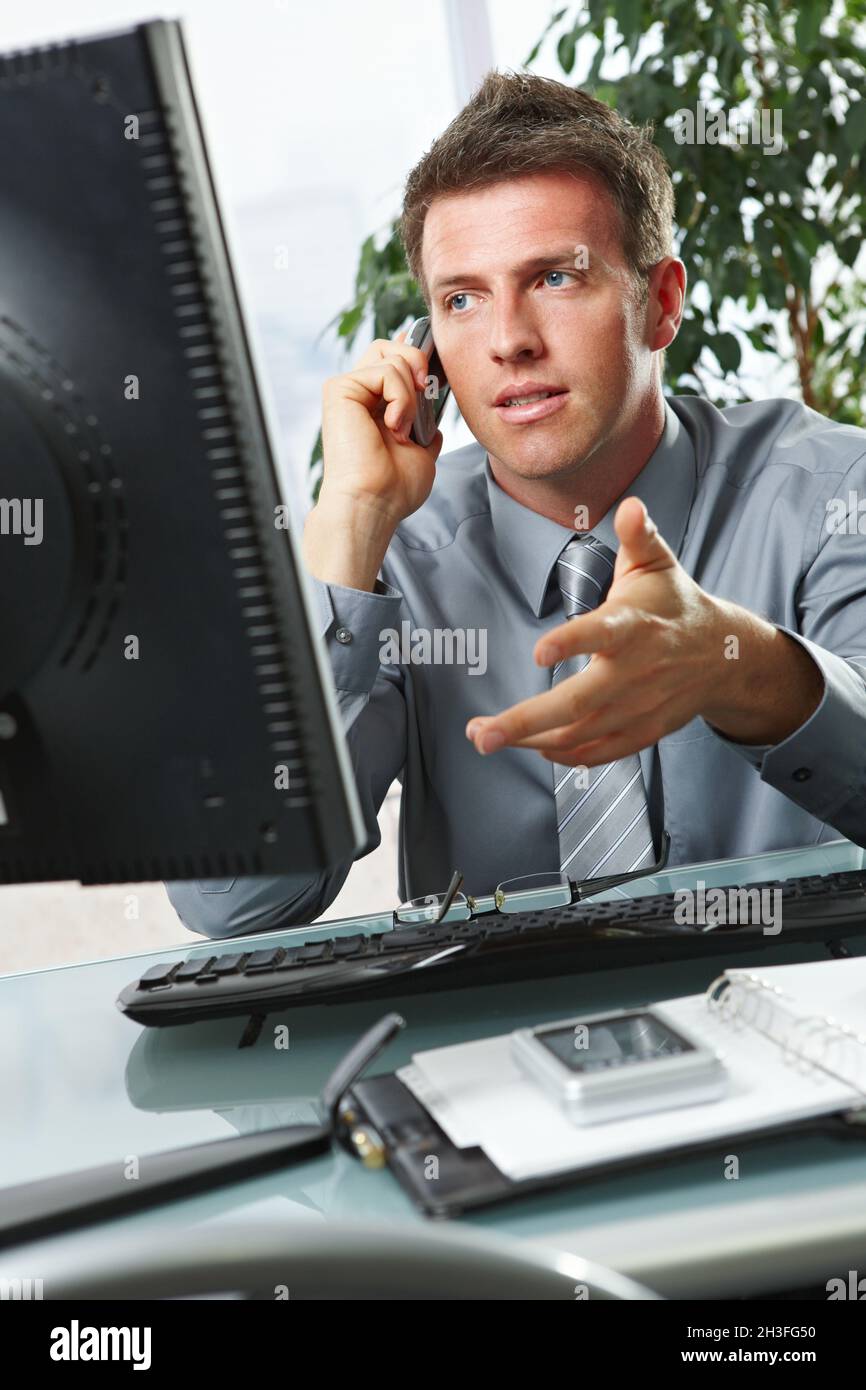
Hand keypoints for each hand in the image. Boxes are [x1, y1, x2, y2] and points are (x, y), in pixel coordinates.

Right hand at [303, 331, 444, 590]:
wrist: (373, 504)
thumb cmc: (393, 489)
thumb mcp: (422, 451)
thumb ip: (426, 425)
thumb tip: (433, 407)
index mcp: (374, 406)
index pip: (393, 361)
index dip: (416, 358)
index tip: (433, 379)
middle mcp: (358, 395)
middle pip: (389, 346)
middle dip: (417, 362)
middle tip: (426, 393)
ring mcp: (347, 390)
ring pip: (392, 357)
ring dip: (411, 394)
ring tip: (404, 428)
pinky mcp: (339, 389)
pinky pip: (386, 371)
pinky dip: (401, 398)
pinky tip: (394, 426)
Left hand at [465, 497, 823, 761]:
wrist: (724, 655)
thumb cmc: (674, 603)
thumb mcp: (658, 562)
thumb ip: (638, 535)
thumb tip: (629, 505)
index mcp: (634, 625)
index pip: (603, 633)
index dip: (572, 642)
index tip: (538, 650)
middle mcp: (635, 671)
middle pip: (579, 702)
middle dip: (525, 721)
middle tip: (480, 732)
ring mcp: (639, 707)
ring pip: (582, 734)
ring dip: (532, 740)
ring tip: (487, 736)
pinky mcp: (643, 731)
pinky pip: (600, 752)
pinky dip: (566, 756)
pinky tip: (533, 748)